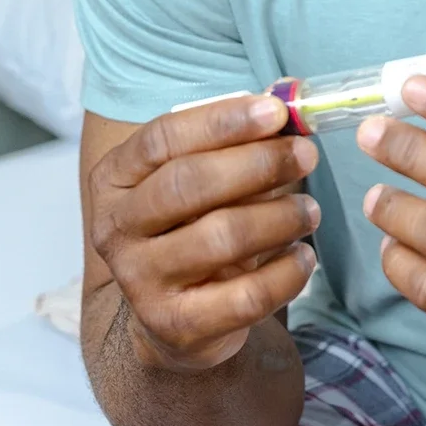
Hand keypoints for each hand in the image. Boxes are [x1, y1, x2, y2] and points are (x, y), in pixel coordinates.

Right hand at [87, 94, 320, 371]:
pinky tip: (304, 258)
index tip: (277, 111)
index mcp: (114, 180)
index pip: (162, 138)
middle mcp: (116, 228)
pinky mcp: (175, 326)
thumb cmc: (191, 229)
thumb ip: (237, 142)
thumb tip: (291, 99)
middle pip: (188, 183)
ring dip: (279, 217)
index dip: (222, 121)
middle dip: (258, 163)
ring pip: (221, 237)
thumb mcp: (200, 180)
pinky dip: (286, 273)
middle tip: (306, 156)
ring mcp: (139, 281)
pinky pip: (244, 296)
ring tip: (310, 211)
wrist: (169, 320)